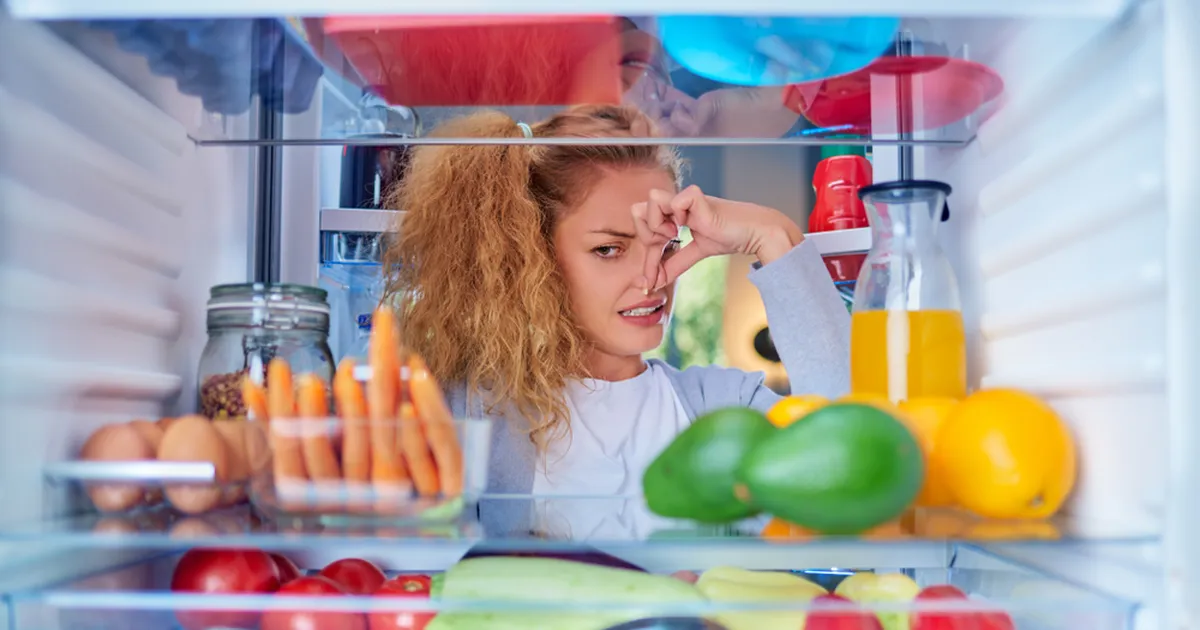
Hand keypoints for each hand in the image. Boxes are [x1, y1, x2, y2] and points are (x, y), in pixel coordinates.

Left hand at [631, 186, 803, 291]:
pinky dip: (678, 217)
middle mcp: (676, 203)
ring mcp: (685, 198)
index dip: (646, 260)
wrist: (754, 233)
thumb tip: (654, 283)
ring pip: (650, 200)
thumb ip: (675, 264)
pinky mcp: (697, 197)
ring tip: (678, 233)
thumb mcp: (695, 252)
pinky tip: (689, 225)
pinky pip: (674, 201)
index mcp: (673, 213)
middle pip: (637, 210)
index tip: (650, 282)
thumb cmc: (729, 236)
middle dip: (648, 237)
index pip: (645, 231)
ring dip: (659, 224)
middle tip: (669, 248)